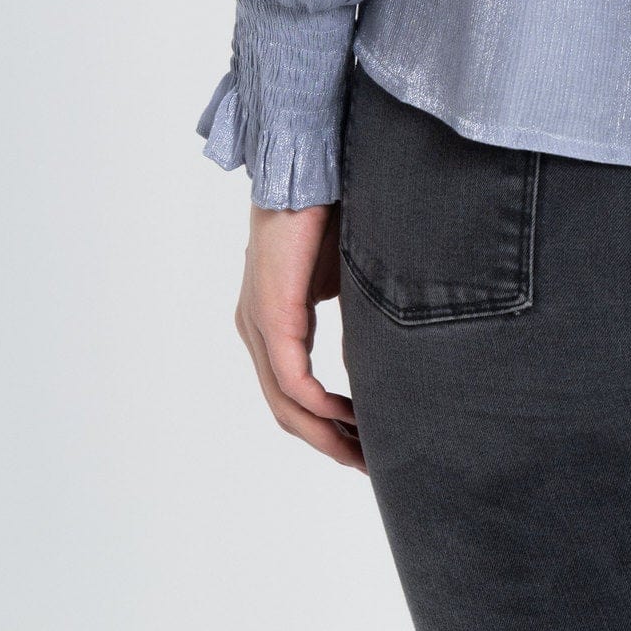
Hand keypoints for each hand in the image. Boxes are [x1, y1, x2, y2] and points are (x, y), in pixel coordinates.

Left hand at [234, 202, 365, 470]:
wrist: (311, 164)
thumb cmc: (331, 208)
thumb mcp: (346, 277)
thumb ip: (352, 319)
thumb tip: (376, 361)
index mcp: (270, 319)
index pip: (291, 391)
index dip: (325, 425)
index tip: (362, 446)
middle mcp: (254, 327)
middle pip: (285, 409)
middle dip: (328, 443)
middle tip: (368, 466)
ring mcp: (257, 323)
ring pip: (286, 403)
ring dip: (326, 433)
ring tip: (365, 453)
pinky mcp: (271, 314)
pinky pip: (292, 379)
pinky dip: (322, 405)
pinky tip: (352, 416)